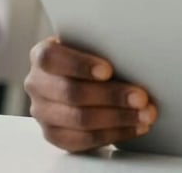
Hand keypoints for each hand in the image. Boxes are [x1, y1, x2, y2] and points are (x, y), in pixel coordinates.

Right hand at [25, 37, 157, 152]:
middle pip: (72, 93)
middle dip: (112, 96)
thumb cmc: (89, 53)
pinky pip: (83, 141)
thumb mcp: (90, 42)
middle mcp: (37, 84)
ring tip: (144, 114)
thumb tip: (135, 54)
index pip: (51, 57)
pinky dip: (113, 134)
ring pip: (79, 120)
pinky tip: (134, 127)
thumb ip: (101, 45)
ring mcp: (43, 112)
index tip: (108, 70)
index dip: (79, 64)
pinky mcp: (54, 135)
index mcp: (42, 56)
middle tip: (141, 97)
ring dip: (118, 118)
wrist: (78, 74)